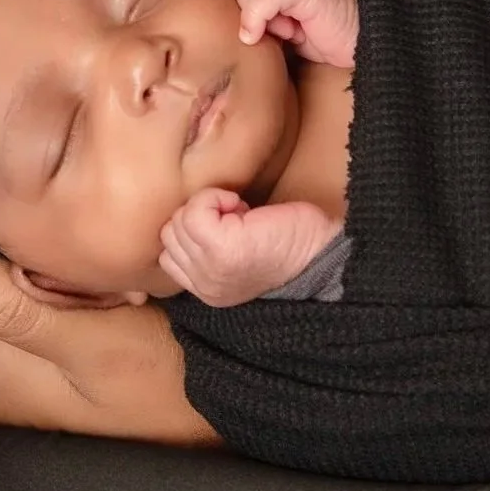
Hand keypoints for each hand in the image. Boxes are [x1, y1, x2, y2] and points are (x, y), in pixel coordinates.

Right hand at [160, 185, 344, 307]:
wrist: (322, 255)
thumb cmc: (289, 247)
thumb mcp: (236, 259)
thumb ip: (206, 252)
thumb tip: (185, 218)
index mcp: (206, 292)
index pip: (167, 255)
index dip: (192, 231)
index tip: (226, 226)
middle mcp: (203, 286)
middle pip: (169, 234)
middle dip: (200, 216)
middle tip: (237, 220)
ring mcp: (209, 268)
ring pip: (178, 220)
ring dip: (209, 207)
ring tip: (241, 216)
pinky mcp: (221, 247)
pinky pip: (194, 210)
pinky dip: (214, 198)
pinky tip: (240, 206)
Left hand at [220, 0, 359, 68]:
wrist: (365, 38)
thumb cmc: (322, 32)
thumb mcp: (278, 19)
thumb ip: (252, 8)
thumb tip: (220, 19)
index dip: (235, 5)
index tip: (258, 28)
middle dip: (248, 13)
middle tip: (280, 30)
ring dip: (261, 19)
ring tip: (291, 30)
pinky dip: (261, 19)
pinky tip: (286, 33)